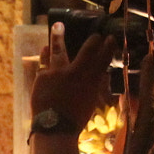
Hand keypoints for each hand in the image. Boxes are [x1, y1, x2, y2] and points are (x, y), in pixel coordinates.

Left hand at [31, 21, 114, 135]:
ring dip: (58, 37)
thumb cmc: (75, 118)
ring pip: (58, 50)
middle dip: (91, 40)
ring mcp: (57, 73)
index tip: (110, 38)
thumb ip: (93, 86)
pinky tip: (45, 48)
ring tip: (57, 26)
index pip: (103, 59)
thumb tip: (97, 73)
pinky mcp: (42, 76)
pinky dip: (45, 54)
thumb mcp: (90, 101)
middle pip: (86, 51)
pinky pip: (43, 61)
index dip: (108, 47)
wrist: (54, 127)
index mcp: (90, 81)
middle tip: (94, 34)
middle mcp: (75, 73)